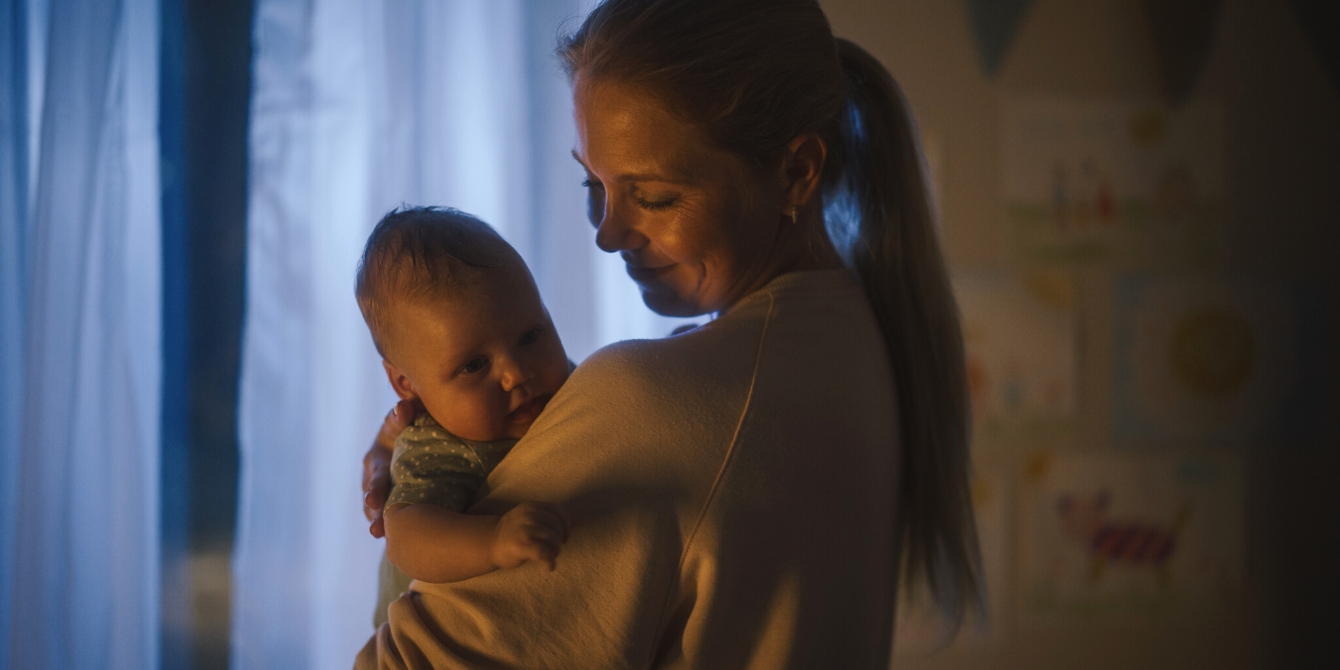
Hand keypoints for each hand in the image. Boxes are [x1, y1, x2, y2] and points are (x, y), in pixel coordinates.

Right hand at [363, 399, 416, 537]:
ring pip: (378, 514)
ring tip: (386, 540)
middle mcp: (373, 479)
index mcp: (376, 460)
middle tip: (377, 531)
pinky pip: (391, 517)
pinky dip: (395, 528)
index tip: (375, 501)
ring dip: (382, 527)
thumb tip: (403, 407)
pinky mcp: (392, 502)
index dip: (374, 490)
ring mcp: (382, 493)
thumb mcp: (402, 417)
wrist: (412, 436)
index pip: (375, 478)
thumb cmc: (406, 424)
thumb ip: (402, 414)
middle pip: (373, 502)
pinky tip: (404, 542)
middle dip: (375, 516)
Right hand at [489, 502, 571, 571]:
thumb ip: (553, 519)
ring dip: (555, 552)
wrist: (489, 543)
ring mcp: (524, 530)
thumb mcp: (532, 519)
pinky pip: (544, 554)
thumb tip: (578, 522)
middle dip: (559, 541)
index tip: (565, 536)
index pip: (559, 512)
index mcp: (533, 506)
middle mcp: (529, 515)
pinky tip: (549, 567)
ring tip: (549, 557)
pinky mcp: (520, 545)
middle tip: (553, 549)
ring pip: (553, 540)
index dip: (566, 525)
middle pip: (557, 527)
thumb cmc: (514, 532)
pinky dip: (550, 562)